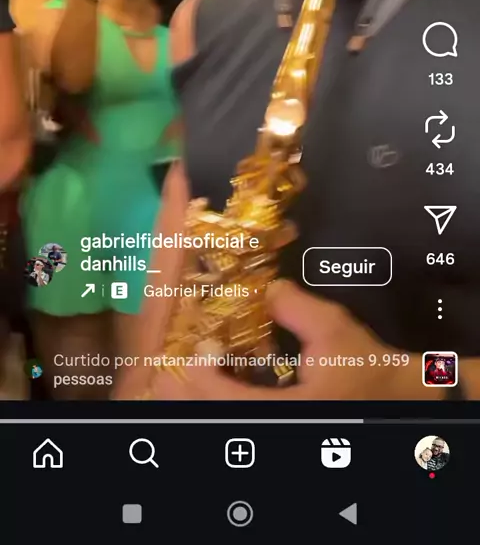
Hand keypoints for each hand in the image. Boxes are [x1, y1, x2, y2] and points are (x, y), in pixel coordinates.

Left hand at [148, 281, 433, 401]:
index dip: (202, 370)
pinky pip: (240, 420)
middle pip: (212, 416)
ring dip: (202, 396)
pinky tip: (218, 384)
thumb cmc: (368, 368)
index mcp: (285, 411)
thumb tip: (267, 290)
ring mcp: (276, 430)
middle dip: (187, 390)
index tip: (202, 345)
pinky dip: (221, 401)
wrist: (398, 397)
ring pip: (223, 420)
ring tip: (190, 373)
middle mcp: (275, 425)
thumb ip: (295, 307)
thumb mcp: (333, 329)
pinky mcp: (279, 427)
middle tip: (174, 365)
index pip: (222, 398)